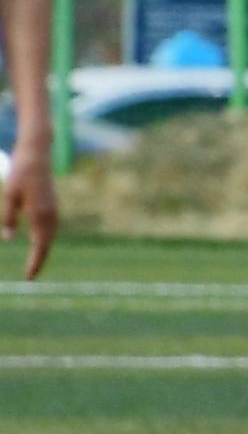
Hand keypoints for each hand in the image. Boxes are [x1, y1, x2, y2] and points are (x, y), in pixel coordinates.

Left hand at [4, 145, 51, 280]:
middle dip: (39, 260)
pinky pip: (51, 228)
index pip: (39, 245)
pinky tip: (41, 242)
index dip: (34, 262)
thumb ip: (9, 218)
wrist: (37, 155)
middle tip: (31, 276)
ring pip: (50, 236)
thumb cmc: (20, 174)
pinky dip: (45, 239)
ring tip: (35, 263)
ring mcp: (53, 209)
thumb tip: (9, 238)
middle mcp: (50, 214)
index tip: (29, 277)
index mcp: (39, 214)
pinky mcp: (52, 205)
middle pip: (46, 244)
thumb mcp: (9, 196)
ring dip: (43, 250)